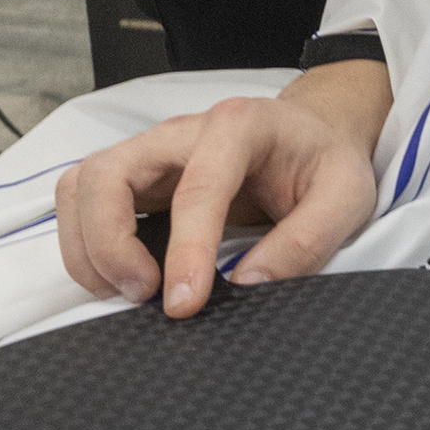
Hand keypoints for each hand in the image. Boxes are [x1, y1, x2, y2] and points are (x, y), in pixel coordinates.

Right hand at [55, 61, 388, 318]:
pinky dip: (87, 245)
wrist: (313, 135)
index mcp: (240, 125)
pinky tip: (123, 277)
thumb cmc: (325, 161)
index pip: (197, 186)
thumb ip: (307, 240)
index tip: (184, 303)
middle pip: (108, 173)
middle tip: (143, 294)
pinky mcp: (138, 177)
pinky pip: (85, 202)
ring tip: (129, 291)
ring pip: (82, 186)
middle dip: (109, 243)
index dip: (185, 250)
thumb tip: (248, 285)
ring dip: (88, 246)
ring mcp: (152, 152)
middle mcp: (182, 131)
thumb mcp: (346, 197)